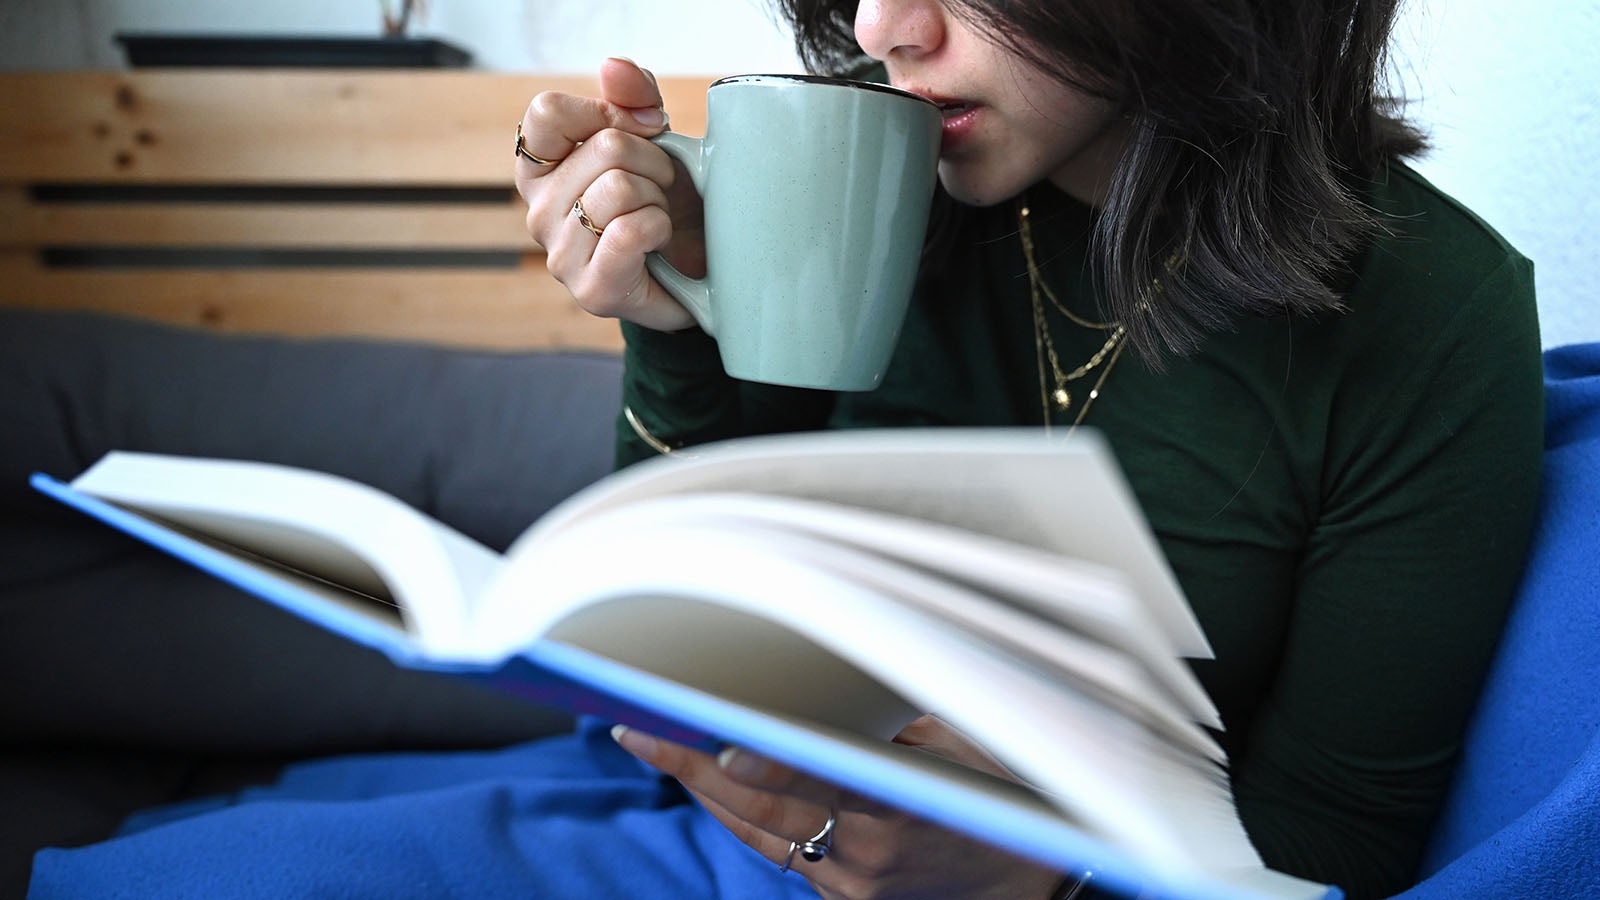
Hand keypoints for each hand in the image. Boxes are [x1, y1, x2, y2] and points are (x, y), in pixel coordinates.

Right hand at [514, 57, 705, 330]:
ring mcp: (560, 254)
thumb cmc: (666, 202)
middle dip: (654, 160)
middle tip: (660, 188)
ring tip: (659, 216)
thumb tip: (612, 66)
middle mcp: (537, 210)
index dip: (607, 112)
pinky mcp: (592, 289)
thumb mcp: (653, 138)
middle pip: (604, 146)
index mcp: (539, 168)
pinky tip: (659, 242)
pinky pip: (629, 230)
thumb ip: (633, 96)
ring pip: (619, 187)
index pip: (546, 111)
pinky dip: (660, 227)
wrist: (697, 273)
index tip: (642, 131)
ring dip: (660, 197)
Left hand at [613, 715, 1065, 899]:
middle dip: (694, 768)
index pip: (826, 783)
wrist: (1032, 883)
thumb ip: (890, 727)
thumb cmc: (1001, 797)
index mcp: (905, 807)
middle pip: (763, 812)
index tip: (723, 747)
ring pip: (757, 834)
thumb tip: (824, 689)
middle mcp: (868, 854)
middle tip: (636, 727)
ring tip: (652, 742)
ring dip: (702, 789)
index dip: (772, 768)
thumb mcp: (961, 748)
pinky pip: (778, 852)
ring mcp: (851, 885)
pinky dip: (740, 814)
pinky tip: (708, 780)